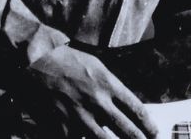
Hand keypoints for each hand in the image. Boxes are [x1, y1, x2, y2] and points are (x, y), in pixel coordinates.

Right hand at [27, 44, 158, 138]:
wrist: (35, 61)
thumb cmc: (66, 60)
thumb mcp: (96, 66)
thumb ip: (109, 87)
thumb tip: (121, 106)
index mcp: (108, 84)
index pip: (135, 108)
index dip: (148, 124)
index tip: (154, 132)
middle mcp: (97, 101)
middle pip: (125, 128)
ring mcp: (80, 116)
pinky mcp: (62, 127)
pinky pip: (78, 138)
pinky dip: (82, 138)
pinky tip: (85, 136)